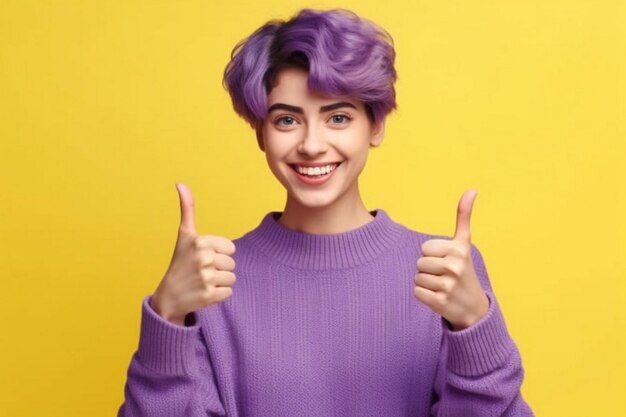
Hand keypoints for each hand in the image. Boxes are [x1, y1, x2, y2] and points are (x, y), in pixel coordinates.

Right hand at [150, 183, 236, 325]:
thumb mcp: (184, 234)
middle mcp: (203, 258)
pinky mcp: (209, 295)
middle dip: (219, 268)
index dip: (219, 254)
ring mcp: (206, 277)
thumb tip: (180, 183)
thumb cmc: (180, 262)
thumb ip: (187, 208)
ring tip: (202, 282)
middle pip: (232, 263)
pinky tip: (204, 293)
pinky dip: (219, 295)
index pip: (230, 248)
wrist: (168, 296)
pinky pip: (229, 292)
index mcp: (200, 241)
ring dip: (220, 282)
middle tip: (201, 272)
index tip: (202, 258)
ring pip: (232, 278)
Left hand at [414, 189, 488, 329]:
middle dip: (428, 269)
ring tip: (442, 286)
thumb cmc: (464, 270)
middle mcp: (455, 266)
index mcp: (459, 250)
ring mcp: (448, 285)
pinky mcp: (440, 302)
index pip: (425, 248)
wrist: (474, 307)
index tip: (447, 261)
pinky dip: (424, 296)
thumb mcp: (464, 243)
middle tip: (444, 276)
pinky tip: (438, 297)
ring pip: (417, 277)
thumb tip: (472, 189)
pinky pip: (416, 292)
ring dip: (426, 283)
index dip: (432, 255)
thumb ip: (464, 216)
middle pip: (419, 262)